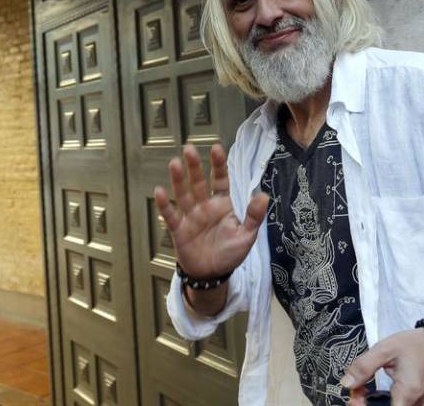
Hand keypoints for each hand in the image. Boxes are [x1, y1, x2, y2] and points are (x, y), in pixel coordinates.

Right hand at [154, 143, 268, 279]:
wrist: (212, 275)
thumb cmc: (230, 254)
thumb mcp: (246, 236)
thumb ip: (254, 216)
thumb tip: (263, 196)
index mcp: (222, 204)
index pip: (220, 180)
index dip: (218, 165)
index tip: (216, 148)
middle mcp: (204, 206)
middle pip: (198, 182)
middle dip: (194, 166)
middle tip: (189, 148)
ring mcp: (190, 216)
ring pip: (183, 194)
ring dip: (178, 180)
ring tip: (174, 163)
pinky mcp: (179, 230)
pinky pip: (171, 215)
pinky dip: (165, 205)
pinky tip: (160, 192)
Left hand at [343, 328, 423, 405]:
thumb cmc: (415, 344)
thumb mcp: (385, 349)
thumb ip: (364, 367)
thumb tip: (346, 383)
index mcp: (408, 393)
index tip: (355, 396)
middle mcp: (419, 405)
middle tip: (358, 393)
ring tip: (366, 394)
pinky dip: (391, 405)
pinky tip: (379, 396)